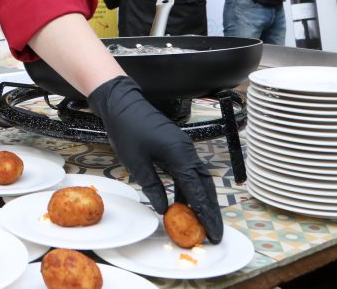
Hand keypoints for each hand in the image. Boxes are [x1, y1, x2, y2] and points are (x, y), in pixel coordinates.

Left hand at [88, 76, 223, 243]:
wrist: (123, 104)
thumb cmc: (127, 129)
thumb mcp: (136, 163)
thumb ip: (152, 186)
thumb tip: (164, 209)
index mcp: (179, 154)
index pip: (198, 190)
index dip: (206, 213)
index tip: (212, 232)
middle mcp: (186, 151)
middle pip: (205, 185)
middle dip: (210, 210)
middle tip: (213, 232)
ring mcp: (183, 148)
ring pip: (198, 178)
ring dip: (201, 200)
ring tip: (201, 222)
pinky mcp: (176, 147)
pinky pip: (188, 171)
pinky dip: (189, 188)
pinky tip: (184, 203)